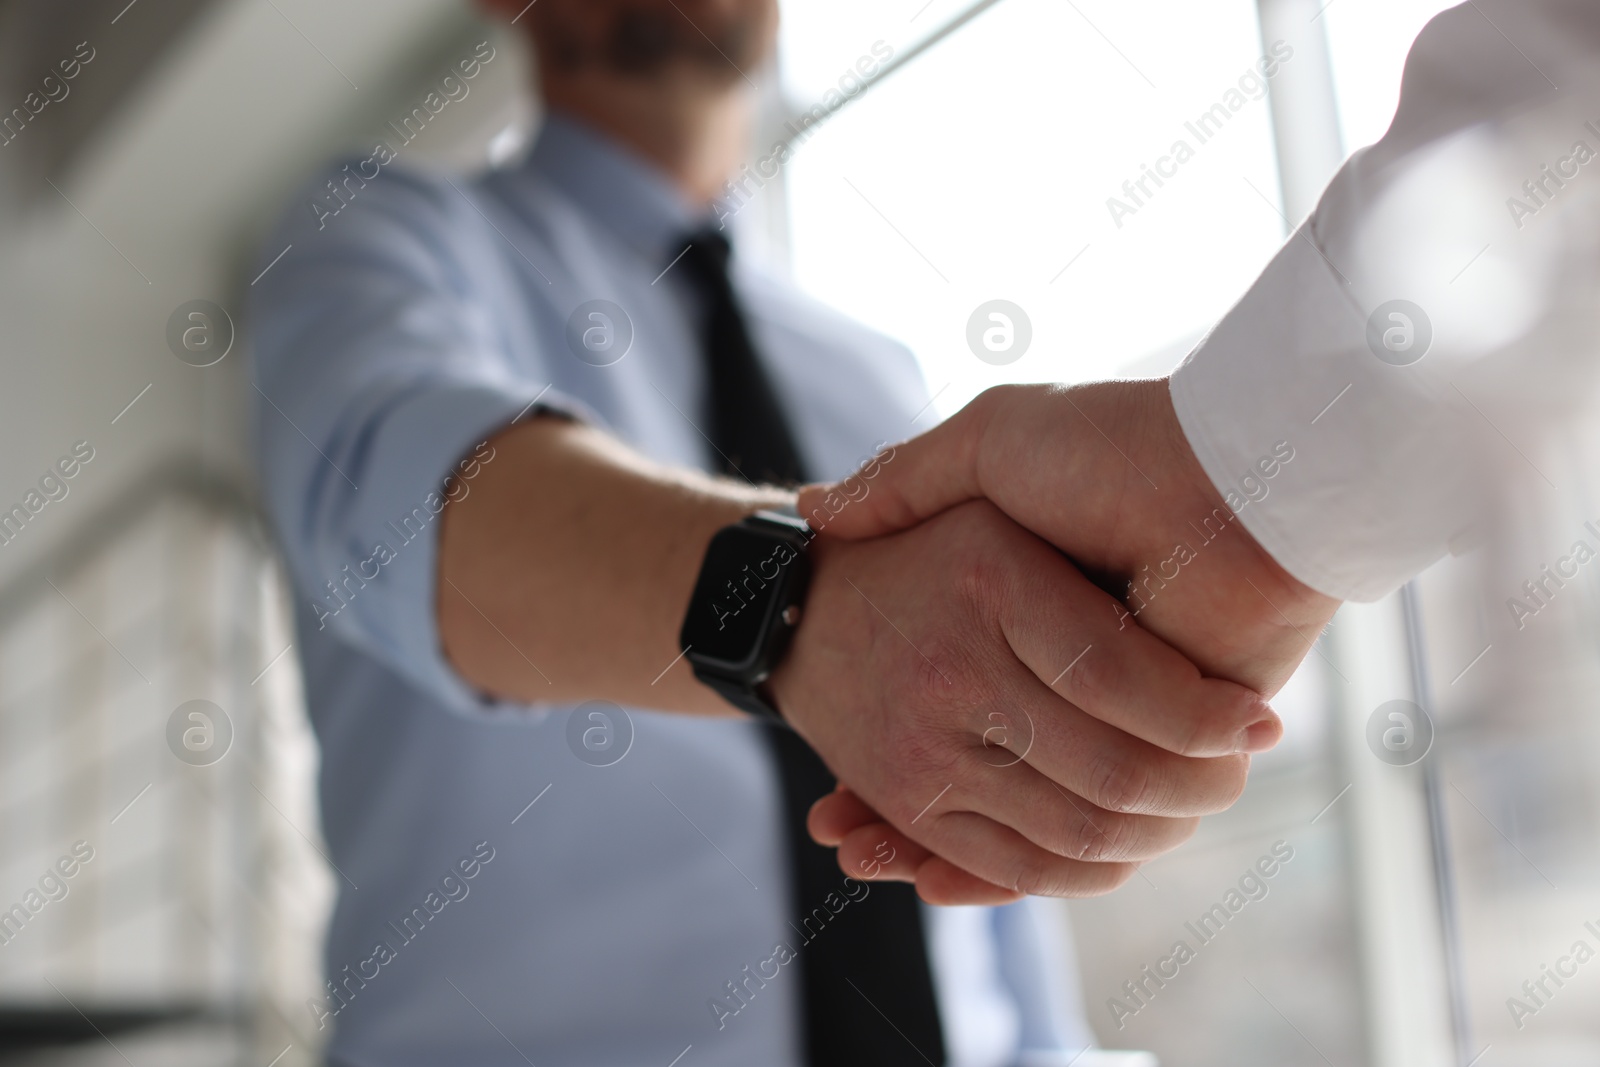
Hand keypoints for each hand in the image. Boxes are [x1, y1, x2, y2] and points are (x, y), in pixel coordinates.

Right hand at [768, 498, 1279, 903]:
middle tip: (832, 831)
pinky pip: (1072, 839)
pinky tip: (932, 871)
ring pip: (1012, 818)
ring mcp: (1106, 721)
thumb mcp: (990, 446)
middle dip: (892, 809)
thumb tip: (817, 509)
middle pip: (967, 770)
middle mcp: (1058, 677)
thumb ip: (910, 476)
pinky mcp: (1161, 755)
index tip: (822, 772)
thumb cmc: (1108, 449)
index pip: (938, 700)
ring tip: (857, 847)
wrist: (1236, 473)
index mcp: (1024, 614)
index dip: (875, 738)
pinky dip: (1007, 870)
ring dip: (932, 847)